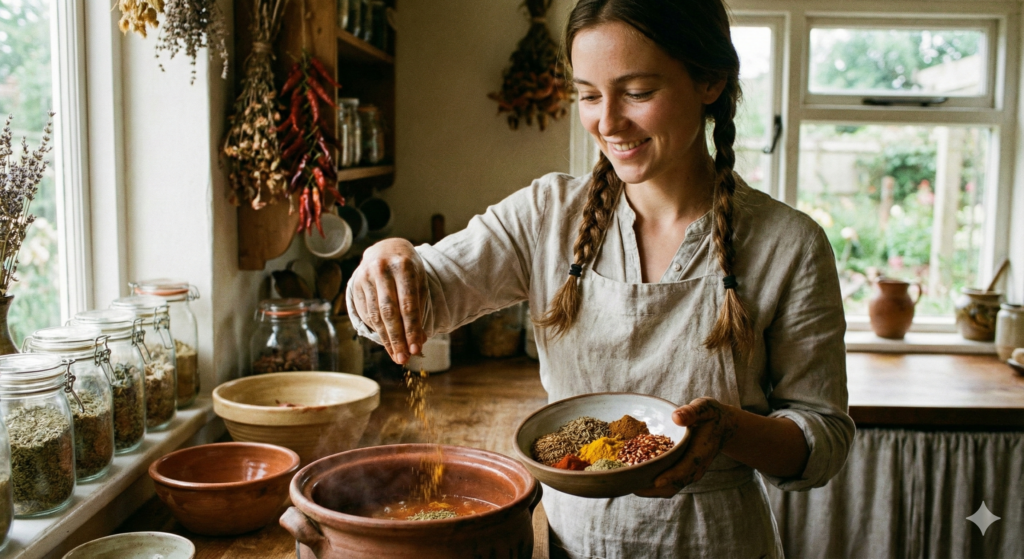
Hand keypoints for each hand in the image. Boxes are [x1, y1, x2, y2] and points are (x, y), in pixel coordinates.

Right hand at [349, 238, 427, 364]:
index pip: (408, 304)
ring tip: (396, 355)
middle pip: (389, 312)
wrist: (385, 249)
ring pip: (375, 315)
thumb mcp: (419, 282)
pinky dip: (376, 330)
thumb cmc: (407, 270)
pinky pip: (366, 313)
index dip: (412, 329)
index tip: (416, 349)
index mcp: (403, 266)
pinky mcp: (355, 284)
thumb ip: (419, 309)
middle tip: (404, 359)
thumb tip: (418, 342)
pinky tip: (386, 342)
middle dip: (397, 338)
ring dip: (386, 339)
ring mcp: (365, 276)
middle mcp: (382, 269)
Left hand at [633, 397, 737, 497]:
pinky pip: (668, 484)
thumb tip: (676, 418)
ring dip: (650, 489)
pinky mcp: (683, 472)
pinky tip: (635, 479)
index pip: (686, 468)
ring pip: (669, 488)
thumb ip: (692, 412)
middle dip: (653, 488)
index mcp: (701, 452)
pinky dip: (652, 485)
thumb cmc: (711, 415)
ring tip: (628, 485)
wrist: (722, 427)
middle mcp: (695, 467)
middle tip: (630, 486)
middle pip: (674, 484)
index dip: (671, 476)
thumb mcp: (704, 408)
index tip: (655, 482)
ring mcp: (689, 472)